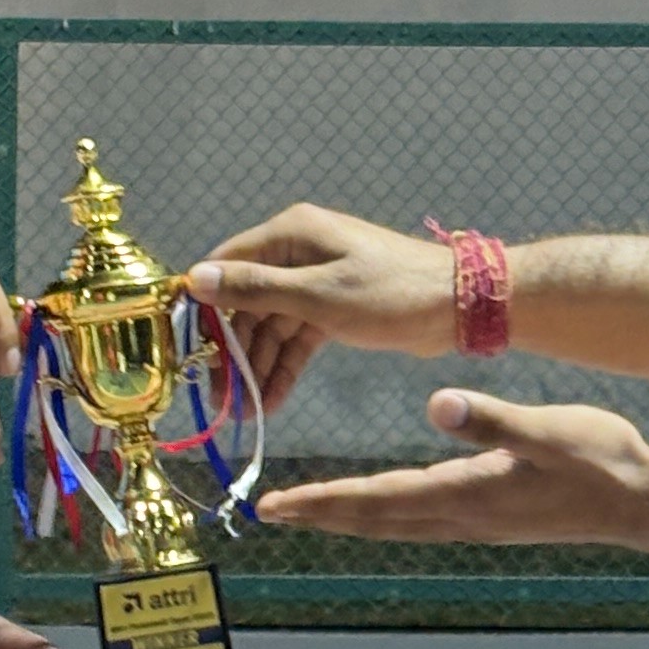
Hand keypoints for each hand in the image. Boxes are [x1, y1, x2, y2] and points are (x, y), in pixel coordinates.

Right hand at [187, 207, 459, 413]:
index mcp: (290, 235)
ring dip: (258, 367)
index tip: (189, 349)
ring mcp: (316, 281)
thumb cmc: (390, 293)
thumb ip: (256, 289)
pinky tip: (271, 401)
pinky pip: (298, 337)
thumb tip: (196, 279)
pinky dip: (285, 366)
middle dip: (234, 352)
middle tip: (220, 400)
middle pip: (248, 303)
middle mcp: (297, 252)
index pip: (228, 265)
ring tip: (244, 413)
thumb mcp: (318, 296)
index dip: (206, 306)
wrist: (459, 306)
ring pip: (273, 326)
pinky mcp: (334, 307)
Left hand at [260, 392, 648, 547]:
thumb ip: (491, 420)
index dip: (323, 501)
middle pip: (374, 520)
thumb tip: (437, 405)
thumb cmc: (601, 461)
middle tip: (270, 513)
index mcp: (466, 493)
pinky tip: (382, 507)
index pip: (377, 499)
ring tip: (310, 511)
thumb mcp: (546, 430)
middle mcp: (461, 517)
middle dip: (320, 514)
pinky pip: (420, 521)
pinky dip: (386, 516)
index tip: (276, 504)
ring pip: (395, 524)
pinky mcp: (490, 519)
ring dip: (349, 518)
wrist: (642, 502)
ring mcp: (476, 523)